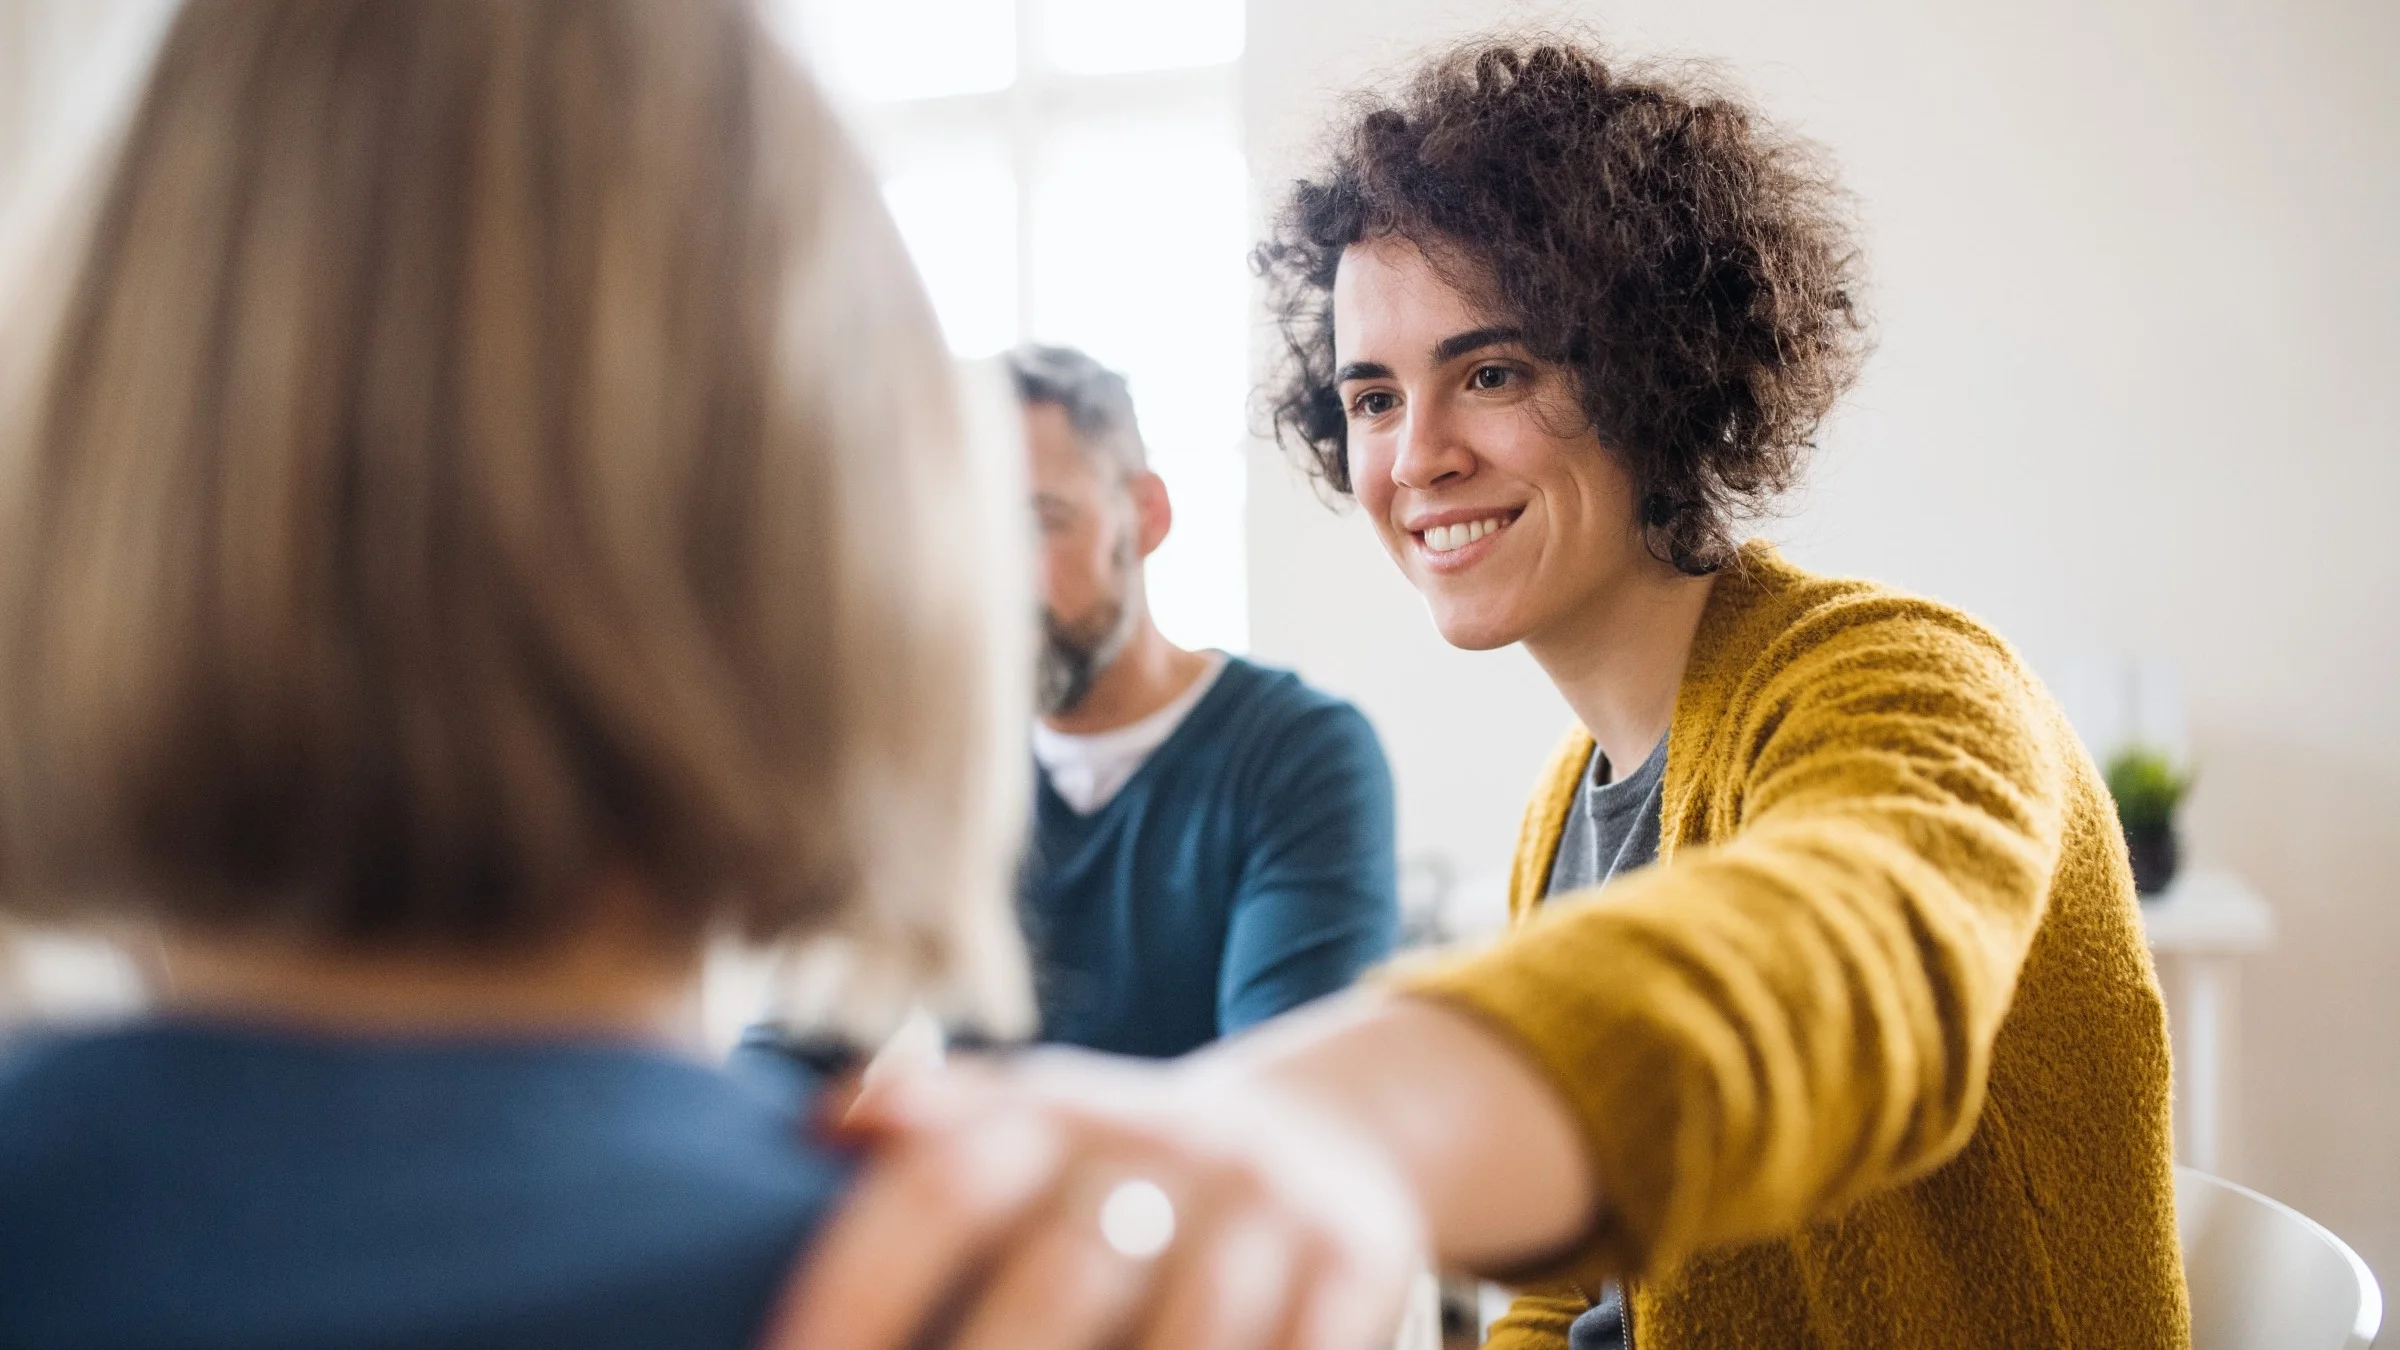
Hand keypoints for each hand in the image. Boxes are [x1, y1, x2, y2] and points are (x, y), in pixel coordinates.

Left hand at [765, 1048, 1426, 1349]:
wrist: (1322, 1135)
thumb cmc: (1119, 1164)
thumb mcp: (1032, 1123)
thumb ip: (930, 1127)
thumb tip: (813, 1125)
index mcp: (1053, 1108)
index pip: (938, 1188)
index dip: (858, 1289)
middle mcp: (1162, 1143)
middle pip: (1061, 1278)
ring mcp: (1266, 1208)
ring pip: (1187, 1342)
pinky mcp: (1359, 1264)